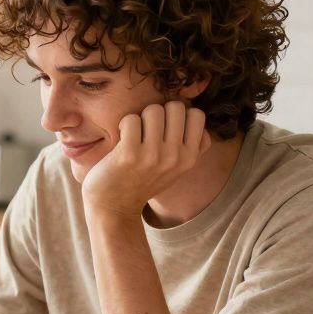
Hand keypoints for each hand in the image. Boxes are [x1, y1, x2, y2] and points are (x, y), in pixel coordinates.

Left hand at [81, 101, 211, 217]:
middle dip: (159, 113)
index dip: (179, 114)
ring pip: (153, 110)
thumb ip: (193, 145)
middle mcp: (175, 157)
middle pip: (175, 107)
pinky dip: (124, 125)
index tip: (166, 127)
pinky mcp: (129, 154)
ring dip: (141, 118)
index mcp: (189, 159)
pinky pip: (131, 119)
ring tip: (135, 135)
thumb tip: (198, 118)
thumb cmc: (143, 181)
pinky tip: (122, 139)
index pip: (197, 114)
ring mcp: (153, 156)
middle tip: (147, 130)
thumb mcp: (176, 169)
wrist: (114, 206)